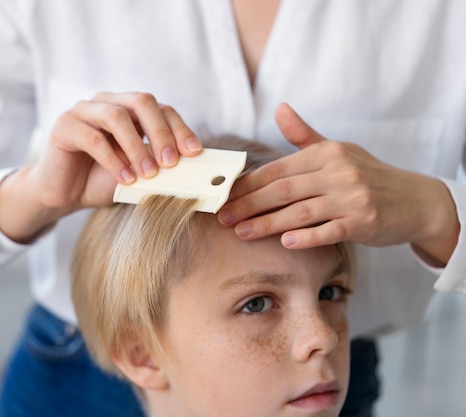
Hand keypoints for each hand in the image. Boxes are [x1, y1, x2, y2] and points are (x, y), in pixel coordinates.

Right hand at [0, 92, 201, 242]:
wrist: (63, 195)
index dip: (179, 128)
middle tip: (171, 162)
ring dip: (137, 147)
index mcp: (128, 108)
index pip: (160, 108)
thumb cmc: (101, 180)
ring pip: (117, 117)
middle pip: (141, 102)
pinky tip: (124, 179)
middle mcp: (106, 102)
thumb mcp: (136, 173)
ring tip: (148, 174)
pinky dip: (113, 159)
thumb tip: (189, 168)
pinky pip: (93, 138)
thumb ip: (157, 165)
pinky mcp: (64, 126)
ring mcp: (83, 111)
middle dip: (160, 132)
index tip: (193, 152)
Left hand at [218, 103, 457, 264]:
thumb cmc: (368, 175)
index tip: (224, 196)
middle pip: (283, 190)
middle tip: (223, 218)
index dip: (248, 184)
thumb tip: (279, 108)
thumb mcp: (338, 151)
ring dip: (267, 223)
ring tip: (242, 233)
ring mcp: (352, 197)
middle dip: (249, 205)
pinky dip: (306, 237)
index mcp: (326, 154)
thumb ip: (304, 135)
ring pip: (300, 211)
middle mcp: (338, 172)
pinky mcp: (364, 221)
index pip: (278, 169)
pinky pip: (329, 230)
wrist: (415, 200)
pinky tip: (285, 242)